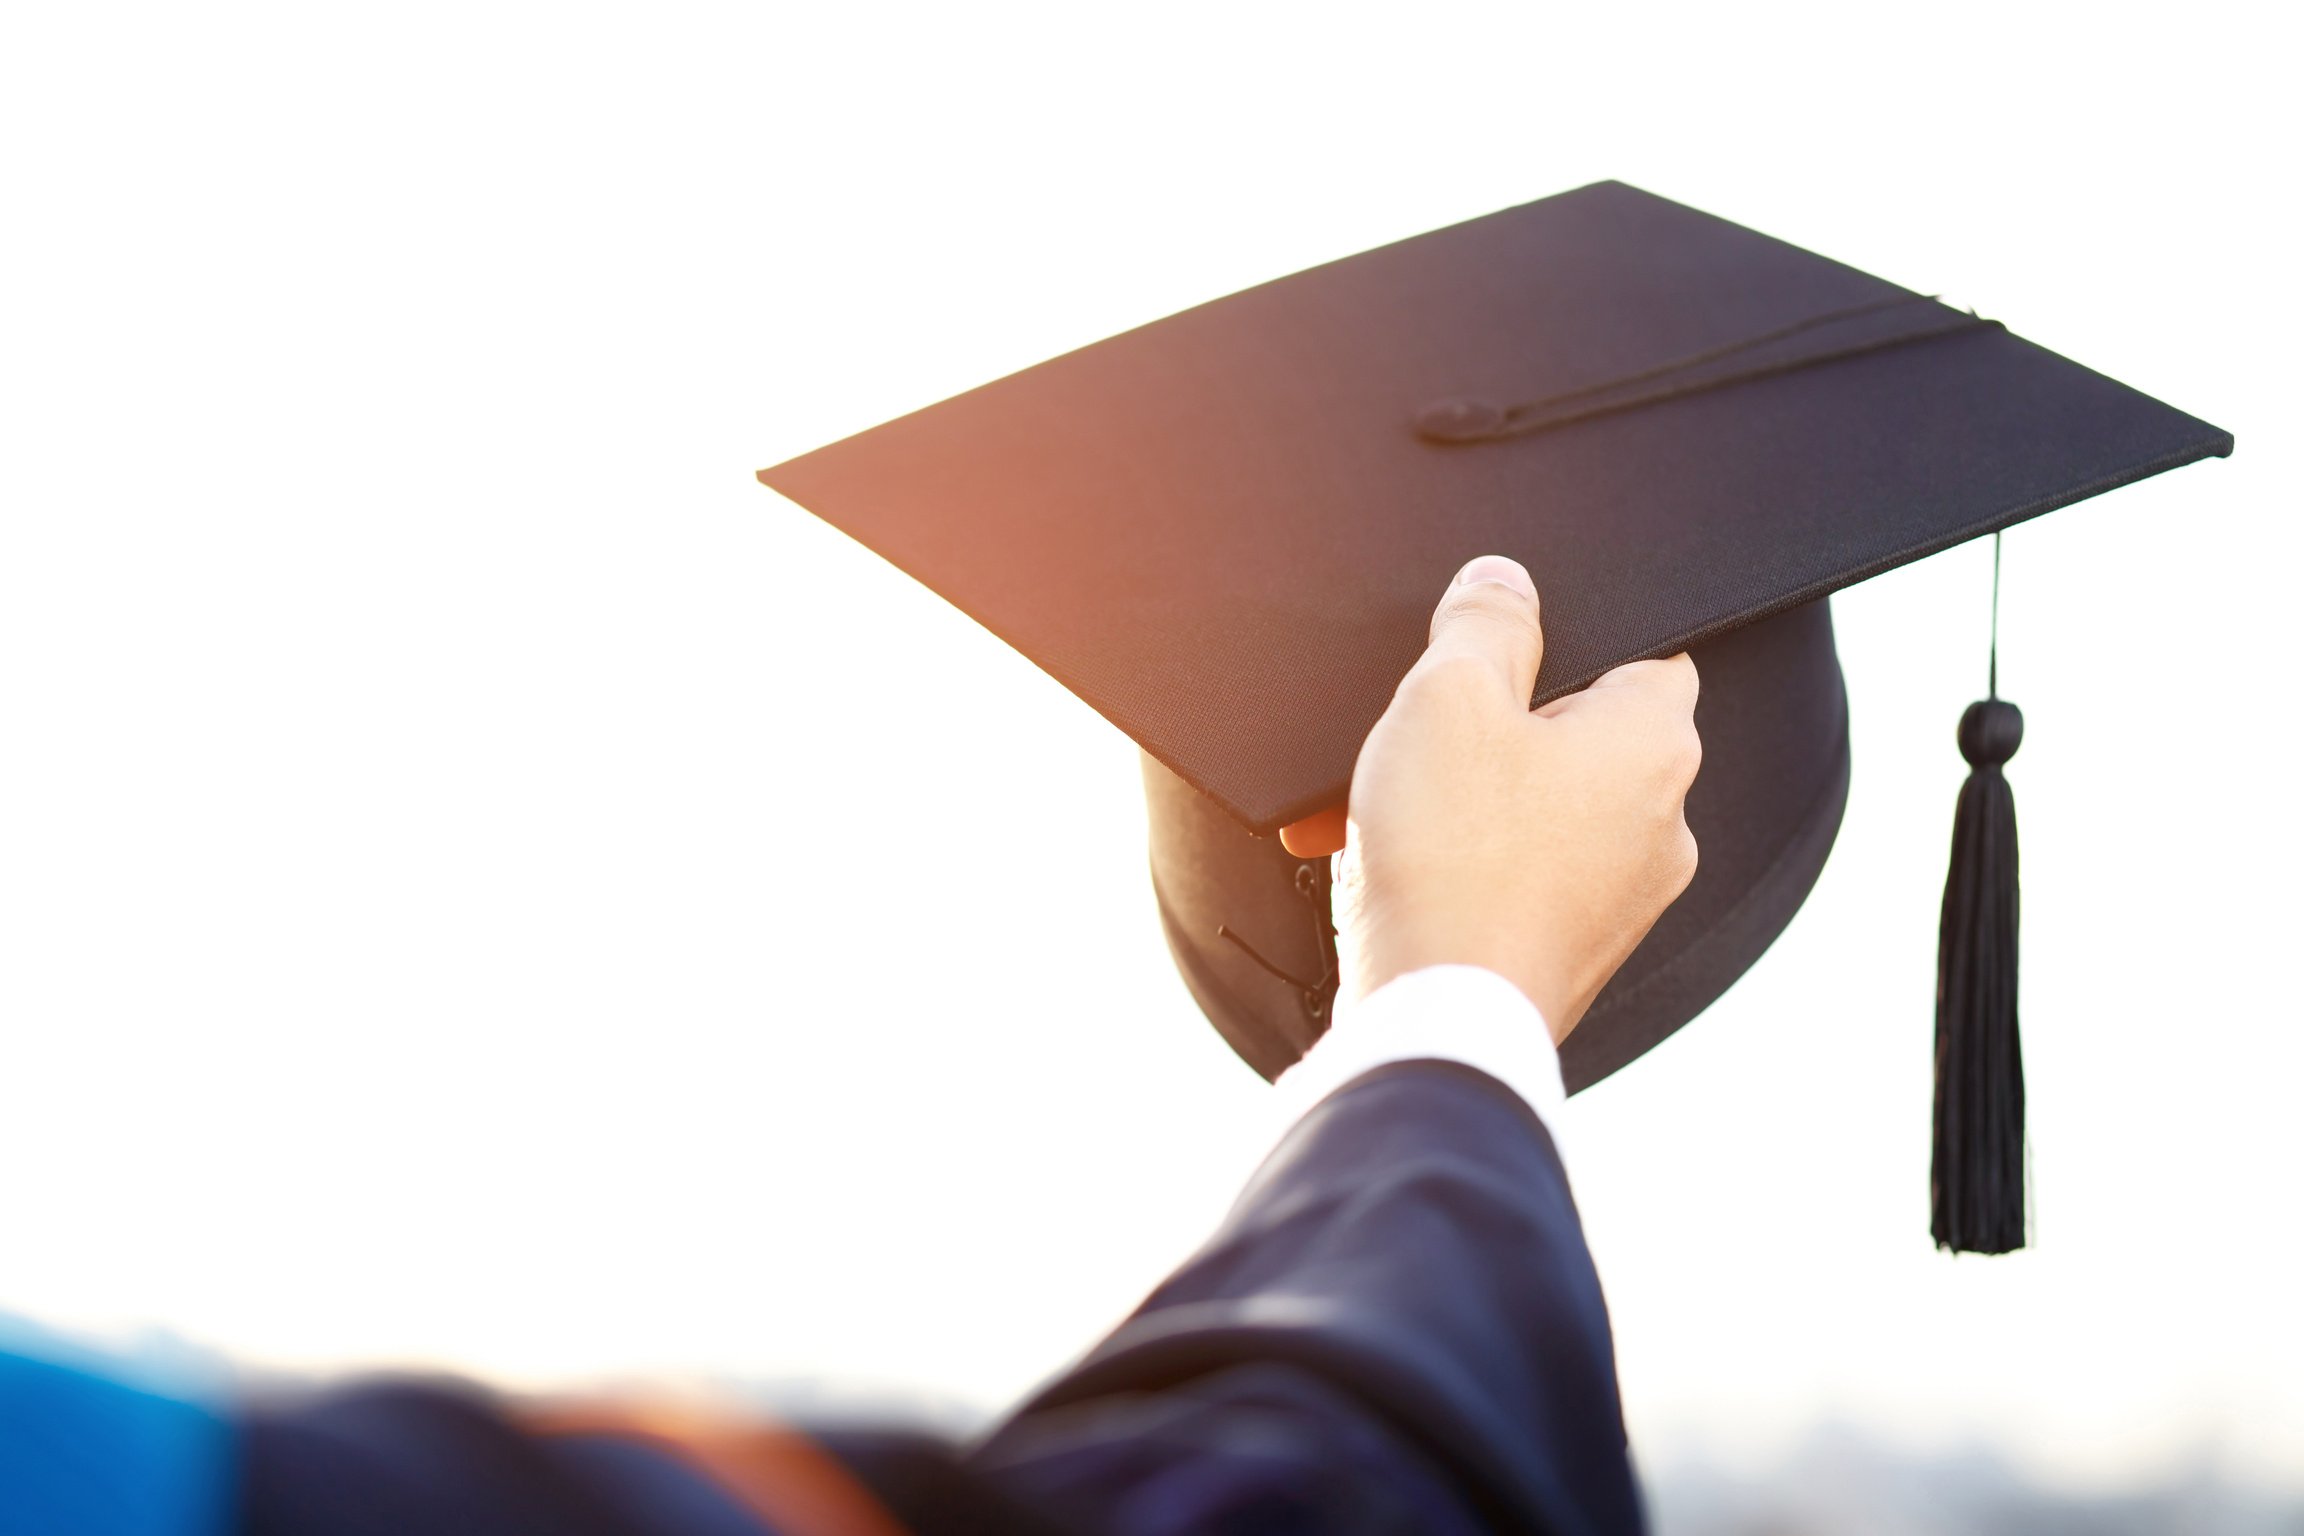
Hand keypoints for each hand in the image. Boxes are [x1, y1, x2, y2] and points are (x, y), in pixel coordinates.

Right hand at [1291, 555, 1701, 1043]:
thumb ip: (1483, 622)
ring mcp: (1623, 899)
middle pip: (1573, 734)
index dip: (1562, 640)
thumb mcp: (1447, 696)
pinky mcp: (1572, 952)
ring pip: (1533, 810)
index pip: (1643, 649)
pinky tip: (1384, 865)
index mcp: (1655, 743)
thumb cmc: (1454, 860)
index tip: (1493, 654)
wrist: (1435, 1023)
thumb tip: (1503, 580)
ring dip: (1455, 800)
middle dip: (1483, 730)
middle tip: (1412, 738)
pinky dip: (1455, 863)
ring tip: (1377, 808)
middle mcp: (1661, 823)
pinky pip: (1513, 877)